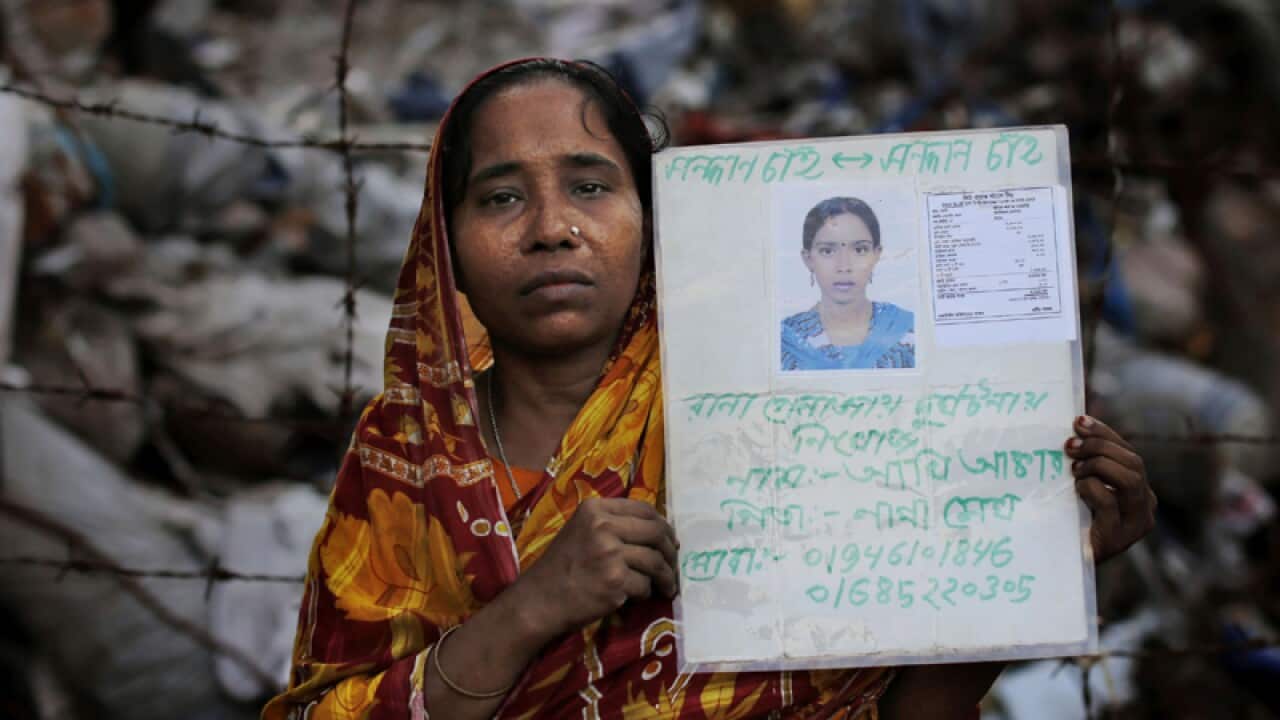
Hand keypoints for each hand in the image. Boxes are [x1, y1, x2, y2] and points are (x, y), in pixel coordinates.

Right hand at [513, 497, 678, 638]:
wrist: (539, 600)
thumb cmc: (561, 566)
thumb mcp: (581, 531)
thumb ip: (612, 524)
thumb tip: (657, 530)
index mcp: (595, 509)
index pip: (644, 509)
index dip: (663, 525)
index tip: (669, 539)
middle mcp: (603, 526)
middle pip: (656, 533)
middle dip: (670, 551)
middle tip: (673, 564)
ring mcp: (610, 554)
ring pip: (655, 561)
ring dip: (665, 576)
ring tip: (666, 586)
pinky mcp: (615, 581)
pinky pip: (645, 585)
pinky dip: (645, 593)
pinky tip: (637, 597)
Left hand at [1065, 415, 1156, 563]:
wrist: (1063, 565)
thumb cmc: (1071, 523)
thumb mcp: (1082, 489)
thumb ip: (1087, 465)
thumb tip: (1074, 428)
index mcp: (1140, 492)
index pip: (1129, 453)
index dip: (1105, 434)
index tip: (1078, 421)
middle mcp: (1145, 507)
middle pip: (1133, 463)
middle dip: (1099, 447)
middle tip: (1069, 446)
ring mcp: (1135, 525)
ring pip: (1130, 478)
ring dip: (1097, 465)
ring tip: (1073, 471)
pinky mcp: (1118, 538)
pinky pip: (1109, 501)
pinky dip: (1090, 488)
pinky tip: (1075, 490)